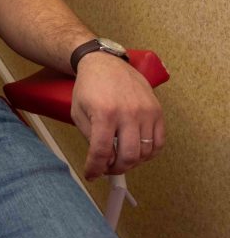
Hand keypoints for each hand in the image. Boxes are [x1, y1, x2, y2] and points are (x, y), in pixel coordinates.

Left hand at [70, 52, 164, 180]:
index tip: (92, 175)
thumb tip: (100, 159)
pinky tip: (137, 152)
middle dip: (116, 169)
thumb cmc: (89, 87)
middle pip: (128, 156)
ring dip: (132, 162)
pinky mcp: (157, 110)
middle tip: (108, 169)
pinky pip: (159, 142)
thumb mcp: (78, 111)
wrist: (105, 63)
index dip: (96, 168)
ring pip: (145, 152)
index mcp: (104, 113)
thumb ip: (88, 136)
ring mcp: (146, 112)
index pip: (102, 151)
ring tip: (120, 159)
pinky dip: (149, 153)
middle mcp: (128, 113)